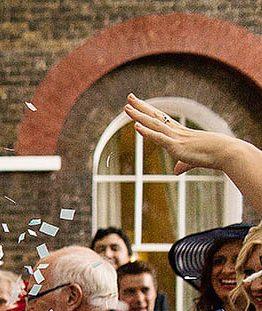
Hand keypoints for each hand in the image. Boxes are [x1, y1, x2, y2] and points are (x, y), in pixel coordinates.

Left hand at [125, 94, 241, 174]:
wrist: (226, 153)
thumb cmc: (213, 155)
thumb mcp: (193, 160)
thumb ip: (183, 165)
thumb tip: (177, 171)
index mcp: (179, 133)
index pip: (160, 119)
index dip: (148, 111)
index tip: (138, 104)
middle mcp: (175, 132)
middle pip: (154, 117)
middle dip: (140, 107)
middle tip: (129, 97)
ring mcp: (175, 138)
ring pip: (153, 124)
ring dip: (139, 116)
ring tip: (126, 108)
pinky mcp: (176, 147)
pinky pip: (159, 138)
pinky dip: (147, 132)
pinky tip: (136, 126)